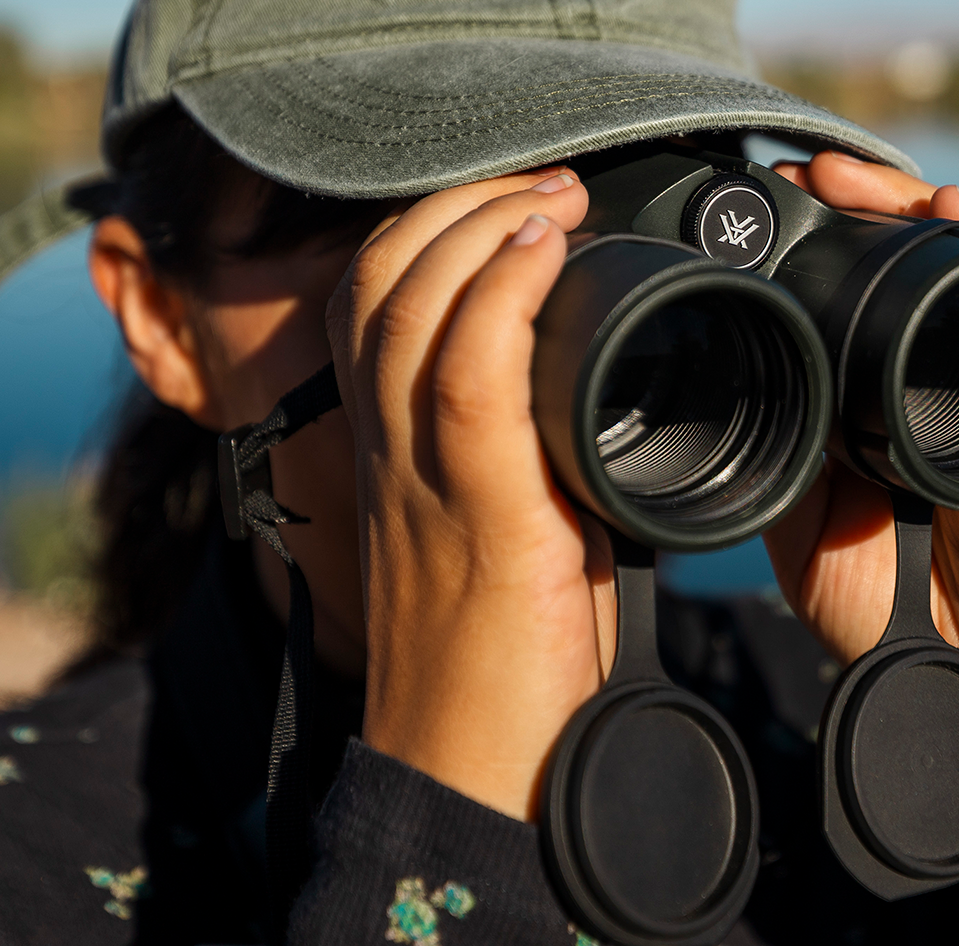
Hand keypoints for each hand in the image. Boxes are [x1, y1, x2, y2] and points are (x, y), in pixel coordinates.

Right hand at [325, 169, 609, 819]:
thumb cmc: (501, 664)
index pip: (370, 300)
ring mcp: (424, 479)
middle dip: (459, 201)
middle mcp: (389, 451)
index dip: (428, 226)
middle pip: (381, 280)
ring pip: (412, 307)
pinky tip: (548, 251)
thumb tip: (588, 394)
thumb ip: (524, 455)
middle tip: (550, 181)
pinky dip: (504, 295)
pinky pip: (469, 376)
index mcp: (393, 451)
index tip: (516, 199)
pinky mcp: (481, 516)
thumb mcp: (509, 528)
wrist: (474, 777)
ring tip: (556, 195)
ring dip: (486, 226)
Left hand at [764, 152, 958, 794]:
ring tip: (856, 178)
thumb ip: (783, 464)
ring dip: (905, 208)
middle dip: (851, 206)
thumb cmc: (904, 616)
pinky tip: (956, 211)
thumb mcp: (809, 538)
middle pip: (891, 262)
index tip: (755, 205)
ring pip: (951, 266)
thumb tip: (728, 389)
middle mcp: (922, 379)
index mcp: (862, 404)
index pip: (833, 299)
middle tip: (802, 173)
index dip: (800, 247)